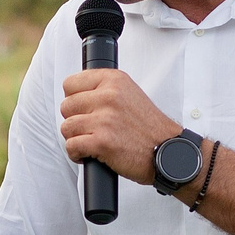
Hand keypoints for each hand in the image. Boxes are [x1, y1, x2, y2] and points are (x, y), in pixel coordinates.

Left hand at [60, 69, 179, 185]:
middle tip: (90, 128)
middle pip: (66, 106)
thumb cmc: (149, 128)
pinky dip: (77, 154)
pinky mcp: (102, 142)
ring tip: (91, 141)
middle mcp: (109, 96)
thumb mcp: (129, 93)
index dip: (74, 99)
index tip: (84, 109)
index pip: (70, 84)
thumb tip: (76, 94)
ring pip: (66, 128)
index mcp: (114, 80)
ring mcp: (105, 119)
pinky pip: (71, 146)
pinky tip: (89, 154)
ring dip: (76, 138)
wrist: (167, 150)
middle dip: (75, 120)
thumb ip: (104, 89)